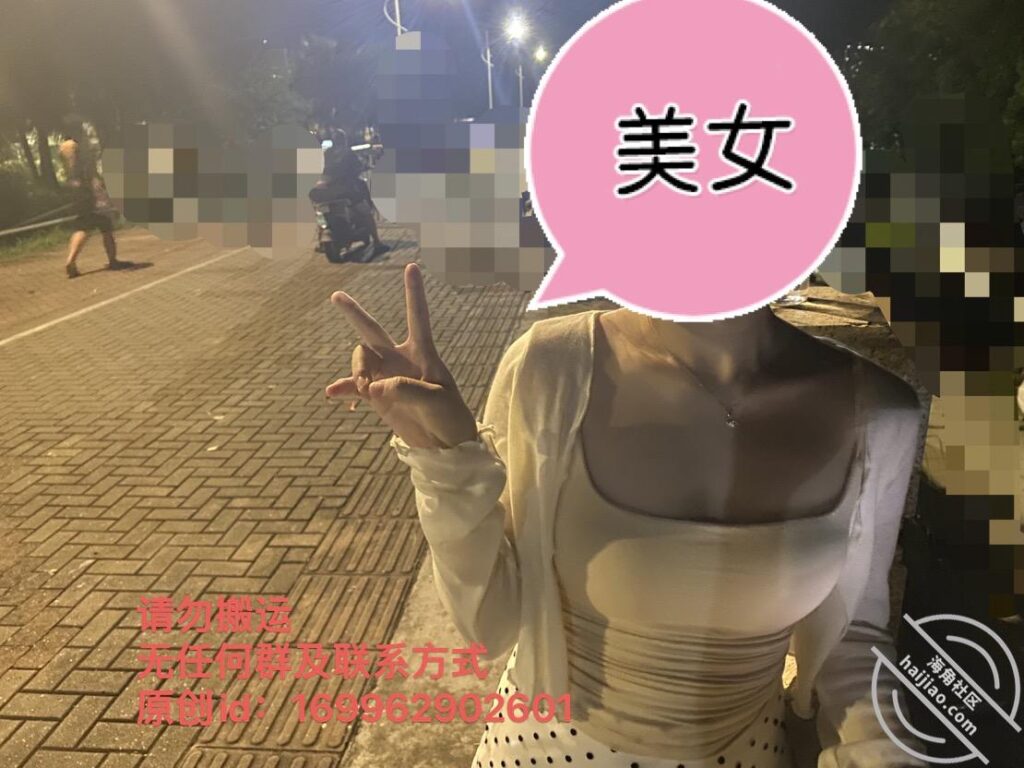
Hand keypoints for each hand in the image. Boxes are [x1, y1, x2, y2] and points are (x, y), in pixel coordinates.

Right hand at [326, 263, 478, 449]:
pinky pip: (354, 387)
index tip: (412, 266)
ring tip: (365, 391)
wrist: (445, 444)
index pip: (417, 316)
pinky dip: (343, 389)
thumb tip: (376, 387)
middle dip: (354, 313)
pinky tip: (331, 395)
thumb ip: (406, 389)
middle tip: (336, 295)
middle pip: (372, 331)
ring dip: (357, 372)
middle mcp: (400, 359)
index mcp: (422, 353)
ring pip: (360, 360)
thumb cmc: (449, 416)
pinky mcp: (378, 396)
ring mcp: (386, 376)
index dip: (414, 292)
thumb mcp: (435, 399)